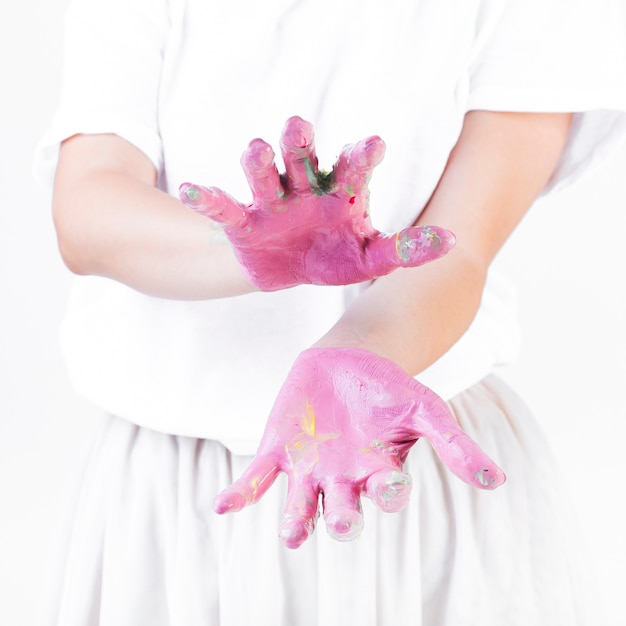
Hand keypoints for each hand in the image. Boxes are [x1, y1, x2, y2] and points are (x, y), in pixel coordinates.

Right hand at [179, 117, 455, 290]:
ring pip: (262, 173)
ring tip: (257, 151)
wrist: (293, 271)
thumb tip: (454, 241)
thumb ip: (406, 250)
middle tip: (300, 128)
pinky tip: (191, 191)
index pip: (353, 167)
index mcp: (339, 190)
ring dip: (259, 161)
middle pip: (301, 156)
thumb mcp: (372, 258)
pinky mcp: (244, 221)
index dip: (361, 156)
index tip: (374, 146)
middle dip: (300, 141)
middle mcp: (305, 187)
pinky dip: (206, 198)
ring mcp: (272, 201)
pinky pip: (224, 207)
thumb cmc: (335, 257)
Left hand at [214, 348, 505, 548]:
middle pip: (342, 514)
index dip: (389, 492)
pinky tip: (223, 506)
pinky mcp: (278, 452)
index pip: (387, 494)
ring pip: (300, 507)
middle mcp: (343, 481)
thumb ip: (455, 444)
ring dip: (295, 522)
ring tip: (293, 532)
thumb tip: (496, 481)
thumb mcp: (425, 408)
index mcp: (379, 473)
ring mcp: (308, 470)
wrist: (348, 361)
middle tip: (345, 520)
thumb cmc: (389, 389)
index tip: (391, 480)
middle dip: (343, 522)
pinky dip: (241, 494)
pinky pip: (258, 479)